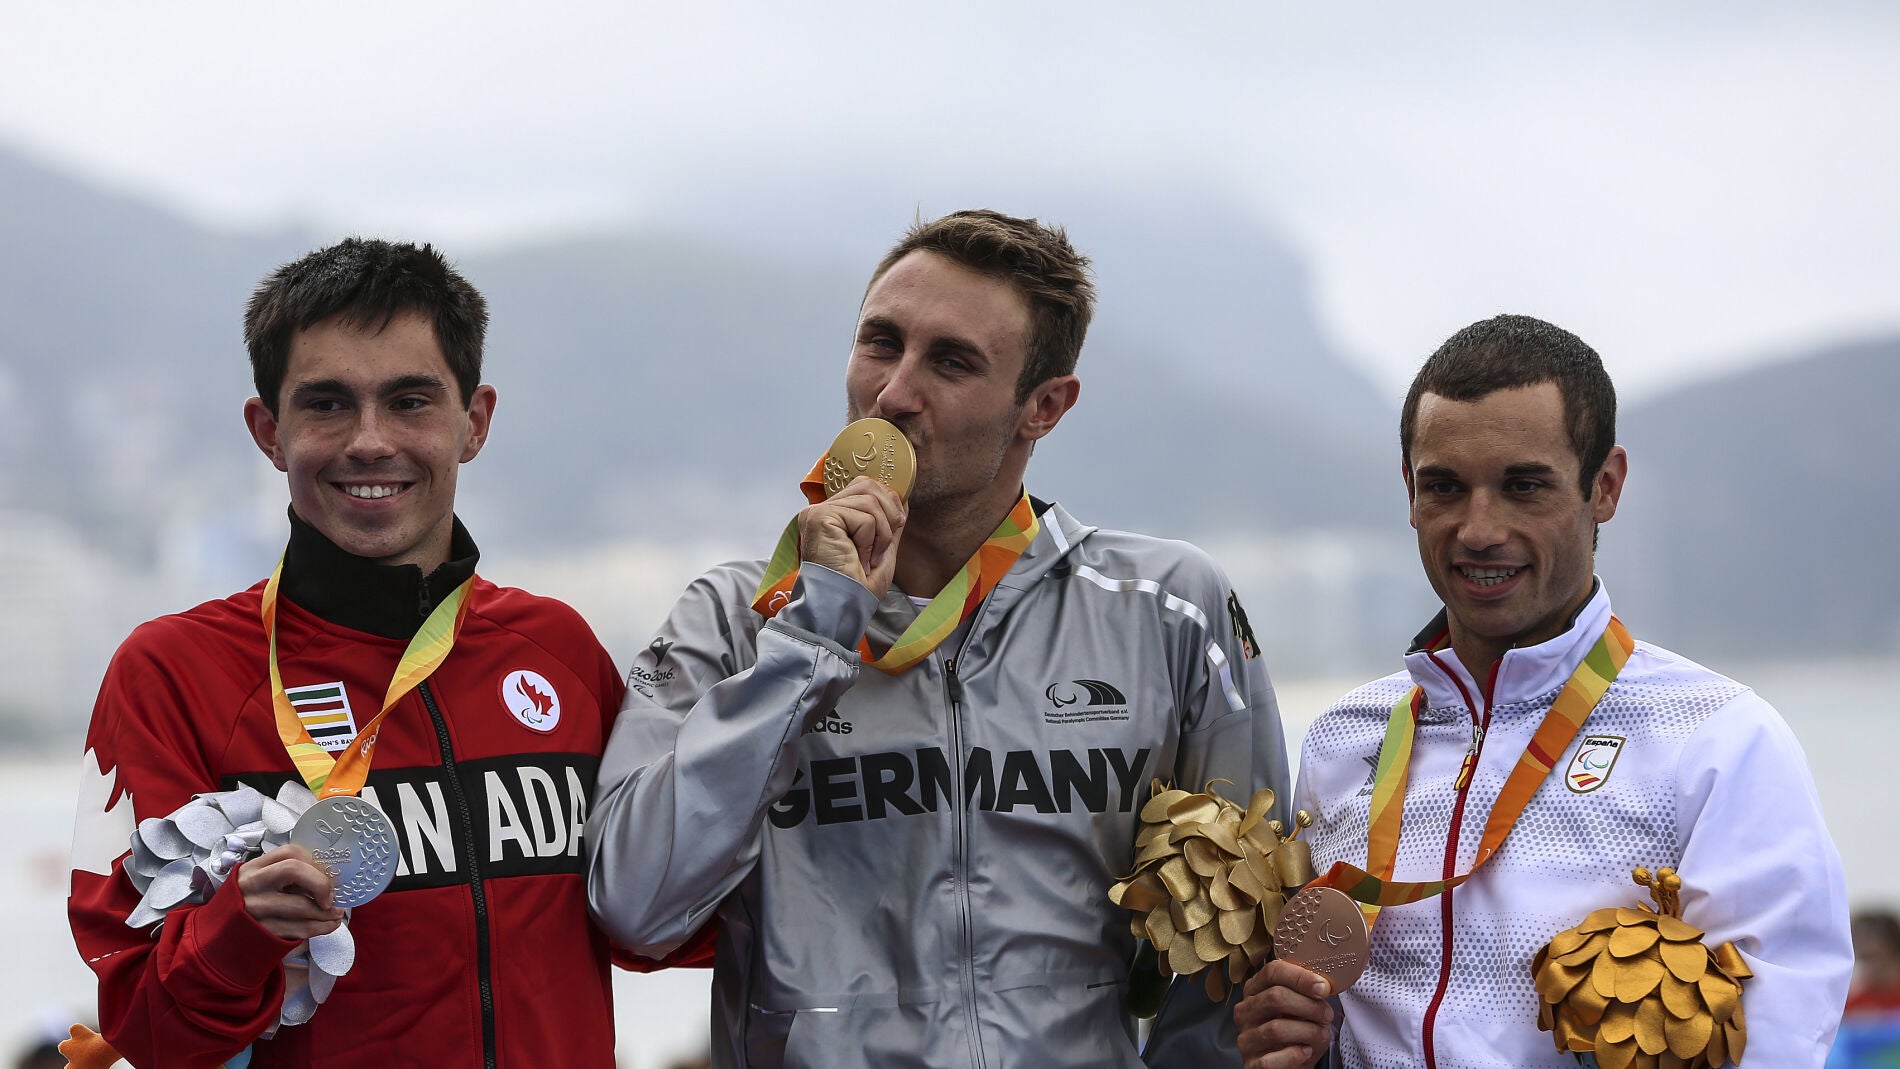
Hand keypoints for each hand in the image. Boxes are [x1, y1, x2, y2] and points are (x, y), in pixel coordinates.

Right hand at [237, 844, 343, 939]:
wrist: (218, 936)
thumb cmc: (247, 904)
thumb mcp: (259, 883)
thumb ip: (285, 877)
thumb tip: (328, 878)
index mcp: (254, 868)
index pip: (290, 852)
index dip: (315, 862)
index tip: (327, 874)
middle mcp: (252, 885)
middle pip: (293, 870)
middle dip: (321, 883)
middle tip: (332, 896)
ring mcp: (255, 909)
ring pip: (300, 905)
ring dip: (326, 912)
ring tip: (336, 914)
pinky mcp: (262, 932)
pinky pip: (298, 929)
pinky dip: (320, 927)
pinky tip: (328, 925)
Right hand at [795, 476, 906, 596]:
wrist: (845, 605)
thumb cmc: (858, 586)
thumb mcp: (882, 549)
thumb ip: (889, 522)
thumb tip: (904, 499)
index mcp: (835, 515)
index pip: (865, 486)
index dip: (888, 502)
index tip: (896, 526)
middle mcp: (823, 509)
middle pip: (869, 485)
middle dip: (889, 514)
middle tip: (884, 545)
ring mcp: (819, 512)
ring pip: (870, 501)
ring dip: (881, 533)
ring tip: (869, 556)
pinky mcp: (820, 517)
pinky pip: (863, 517)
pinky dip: (870, 540)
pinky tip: (859, 558)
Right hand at [1236, 959, 1334, 1068]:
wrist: (1293, 1065)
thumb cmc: (1299, 1034)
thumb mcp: (1303, 1009)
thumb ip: (1307, 994)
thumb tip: (1322, 985)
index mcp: (1255, 990)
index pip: (1272, 972)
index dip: (1300, 977)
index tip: (1323, 987)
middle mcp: (1245, 1012)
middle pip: (1275, 997)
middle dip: (1309, 1006)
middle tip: (1326, 1014)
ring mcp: (1246, 1038)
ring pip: (1276, 1028)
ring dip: (1308, 1031)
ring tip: (1320, 1034)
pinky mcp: (1251, 1064)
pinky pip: (1273, 1058)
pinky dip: (1295, 1055)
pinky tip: (1305, 1052)